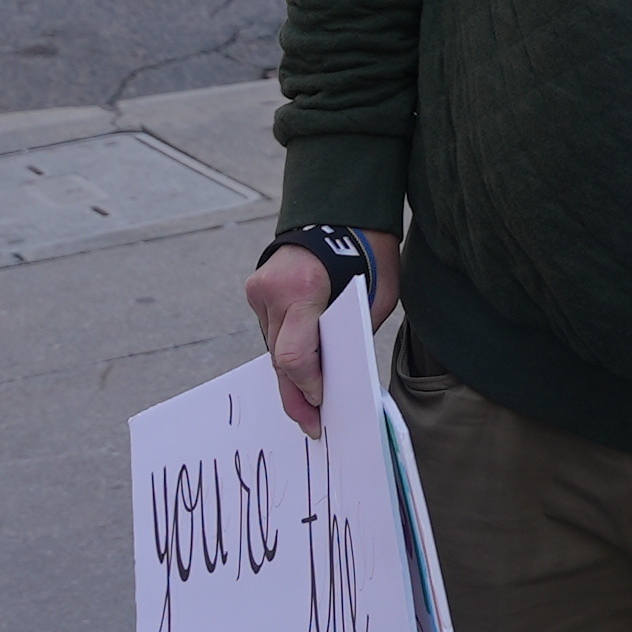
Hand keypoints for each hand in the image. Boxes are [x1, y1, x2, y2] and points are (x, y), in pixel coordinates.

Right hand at [246, 228, 404, 436]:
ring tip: (311, 399)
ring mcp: (259, 289)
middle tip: (311, 423)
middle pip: (279, 358)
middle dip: (297, 393)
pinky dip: (287, 345)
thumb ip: (354, 334)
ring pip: (273, 346)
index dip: (306, 388)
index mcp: (305, 290)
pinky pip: (271, 329)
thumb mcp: (376, 296)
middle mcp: (273, 291)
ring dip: (292, 370)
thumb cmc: (369, 251)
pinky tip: (304, 364)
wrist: (340, 208)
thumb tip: (342, 378)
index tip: (320, 408)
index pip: (294, 357)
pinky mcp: (255, 288)